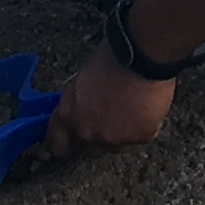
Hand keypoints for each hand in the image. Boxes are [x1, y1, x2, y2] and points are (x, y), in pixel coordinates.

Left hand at [42, 48, 174, 158]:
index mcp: (68, 115)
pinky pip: (140, 138)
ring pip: (116, 146)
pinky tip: (146, 107)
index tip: (68, 147)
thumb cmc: (112, 58)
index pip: (57, 143)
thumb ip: (77, 103)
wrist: (142, 56)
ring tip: (132, 109)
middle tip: (109, 121)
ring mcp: (113, 139)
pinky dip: (143, 127)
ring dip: (121, 134)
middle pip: (89, 149)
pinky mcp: (138, 139)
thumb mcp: (81, 79)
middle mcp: (87, 132)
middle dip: (97, 138)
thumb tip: (81, 111)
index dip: (63, 145)